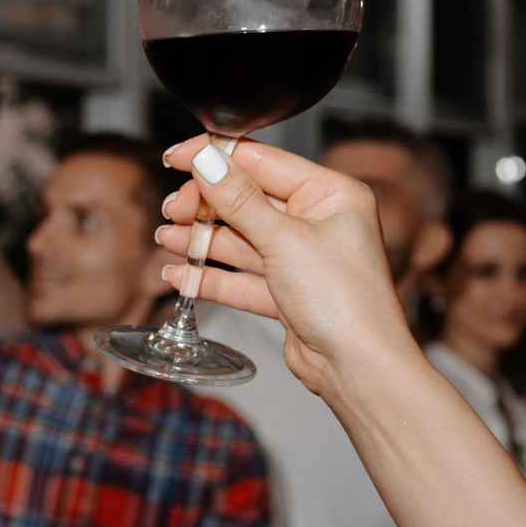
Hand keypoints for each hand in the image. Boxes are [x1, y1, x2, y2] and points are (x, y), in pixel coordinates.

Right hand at [153, 138, 413, 396]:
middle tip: (173, 210)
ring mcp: (302, 259)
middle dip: (206, 205)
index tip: (178, 158)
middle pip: (248, 200)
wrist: (358, 368)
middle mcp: (318, 222)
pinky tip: (182, 275)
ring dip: (202, 241)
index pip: (264, 161)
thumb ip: (239, 200)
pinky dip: (212, 278)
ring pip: (241, 240)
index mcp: (331, 194)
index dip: (217, 158)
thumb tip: (208, 162)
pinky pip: (242, 278)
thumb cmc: (347, 302)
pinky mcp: (287, 293)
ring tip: (167, 239)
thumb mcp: (285, 240)